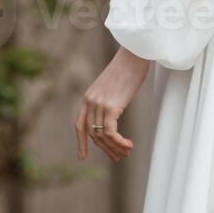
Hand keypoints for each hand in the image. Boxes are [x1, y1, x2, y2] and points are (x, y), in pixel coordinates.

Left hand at [75, 47, 149, 162]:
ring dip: (114, 148)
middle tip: (118, 158)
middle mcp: (90, 101)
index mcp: (88, 97)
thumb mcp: (112, 86)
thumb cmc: (127, 69)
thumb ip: (107, 99)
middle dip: (105, 149)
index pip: (79, 125)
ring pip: (102, 135)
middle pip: (92, 134)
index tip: (82, 157)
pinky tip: (129, 145)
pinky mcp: (111, 106)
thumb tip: (112, 113)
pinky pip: (111, 132)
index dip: (81, 143)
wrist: (133, 55)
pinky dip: (119, 142)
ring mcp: (99, 104)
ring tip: (126, 153)